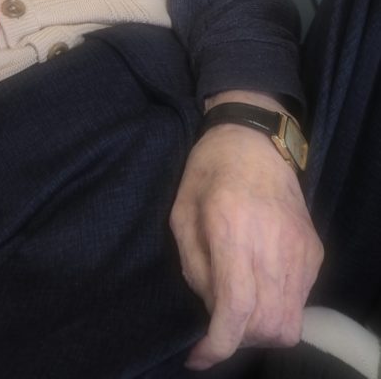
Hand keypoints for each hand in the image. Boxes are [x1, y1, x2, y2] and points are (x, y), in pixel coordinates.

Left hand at [169, 92, 322, 369]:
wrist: (255, 140)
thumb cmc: (208, 171)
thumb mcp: (181, 214)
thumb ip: (194, 268)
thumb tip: (212, 312)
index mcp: (232, 229)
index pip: (237, 309)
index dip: (217, 345)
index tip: (198, 357)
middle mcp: (273, 245)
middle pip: (266, 326)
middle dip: (238, 339)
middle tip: (216, 322)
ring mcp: (300, 251)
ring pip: (289, 323)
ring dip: (259, 330)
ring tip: (237, 305)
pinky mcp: (315, 252)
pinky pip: (300, 302)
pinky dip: (277, 308)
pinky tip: (257, 285)